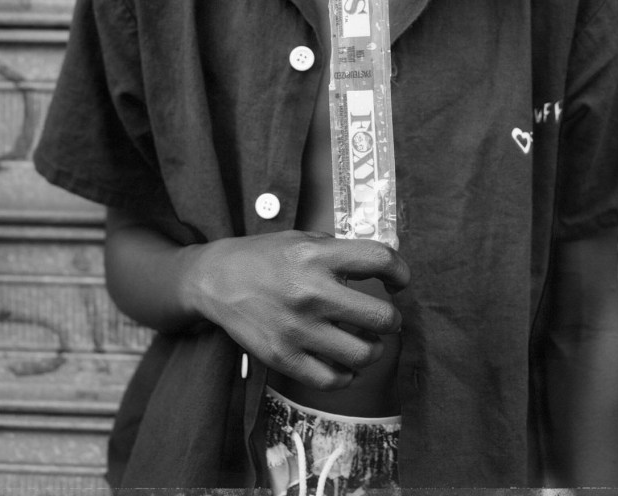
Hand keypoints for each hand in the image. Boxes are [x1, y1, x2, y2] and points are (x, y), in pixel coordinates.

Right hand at [181, 230, 409, 388]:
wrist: (217, 279)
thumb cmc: (264, 257)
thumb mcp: (302, 238)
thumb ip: (339, 252)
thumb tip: (380, 267)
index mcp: (317, 255)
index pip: (380, 259)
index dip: (401, 272)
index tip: (399, 281)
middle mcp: (311, 292)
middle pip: (381, 317)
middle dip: (391, 319)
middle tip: (385, 318)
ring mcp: (297, 328)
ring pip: (364, 354)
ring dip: (374, 349)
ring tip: (367, 341)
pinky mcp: (283, 357)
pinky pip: (332, 380)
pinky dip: (346, 375)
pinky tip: (344, 363)